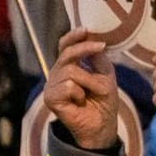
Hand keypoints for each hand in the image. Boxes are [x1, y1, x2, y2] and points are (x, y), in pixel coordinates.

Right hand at [44, 29, 121, 150]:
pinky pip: (67, 86)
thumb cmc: (103, 101)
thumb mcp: (105, 75)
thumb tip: (93, 39)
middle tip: (101, 48)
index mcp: (69, 66)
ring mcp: (52, 86)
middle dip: (85, 50)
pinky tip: (81, 102)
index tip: (86, 29)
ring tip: (95, 93)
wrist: (102, 126)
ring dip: (89, 81)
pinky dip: (80, 93)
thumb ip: (98, 57)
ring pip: (70, 71)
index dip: (73, 37)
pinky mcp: (50, 98)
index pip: (64, 46)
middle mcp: (57, 74)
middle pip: (66, 54)